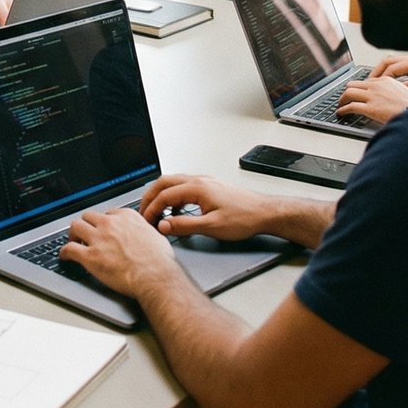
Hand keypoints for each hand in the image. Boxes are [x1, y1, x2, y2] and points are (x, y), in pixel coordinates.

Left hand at [59, 205, 180, 299]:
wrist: (154, 275)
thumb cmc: (159, 260)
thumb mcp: (155, 235)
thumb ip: (143, 231)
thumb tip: (143, 235)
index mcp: (126, 217)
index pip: (108, 213)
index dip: (104, 222)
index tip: (103, 228)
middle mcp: (110, 224)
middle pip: (89, 216)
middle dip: (87, 225)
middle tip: (86, 234)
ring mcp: (98, 239)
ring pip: (75, 226)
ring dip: (73, 234)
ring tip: (74, 241)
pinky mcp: (90, 256)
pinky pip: (69, 249)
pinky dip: (64, 252)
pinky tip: (65, 256)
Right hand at [135, 174, 283, 241]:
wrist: (264, 212)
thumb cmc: (243, 218)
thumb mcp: (211, 227)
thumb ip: (184, 225)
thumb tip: (163, 225)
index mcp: (196, 188)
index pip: (164, 195)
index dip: (151, 209)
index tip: (146, 222)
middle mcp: (199, 181)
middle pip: (164, 183)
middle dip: (150, 197)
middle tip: (143, 212)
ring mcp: (204, 182)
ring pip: (173, 183)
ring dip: (161, 196)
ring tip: (156, 212)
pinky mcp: (209, 188)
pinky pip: (183, 188)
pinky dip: (173, 197)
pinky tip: (176, 211)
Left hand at [338, 76, 407, 124]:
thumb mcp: (404, 93)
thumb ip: (392, 93)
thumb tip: (386, 100)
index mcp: (386, 80)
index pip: (366, 81)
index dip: (359, 88)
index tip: (356, 93)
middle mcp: (377, 85)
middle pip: (353, 84)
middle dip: (347, 91)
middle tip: (344, 98)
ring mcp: (372, 96)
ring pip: (349, 93)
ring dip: (342, 100)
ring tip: (340, 105)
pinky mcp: (370, 108)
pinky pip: (351, 106)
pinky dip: (343, 110)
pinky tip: (341, 113)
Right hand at [370, 50, 407, 93]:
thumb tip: (398, 87)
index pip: (393, 67)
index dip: (383, 77)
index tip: (376, 86)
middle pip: (388, 61)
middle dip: (377, 71)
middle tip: (368, 82)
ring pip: (390, 62)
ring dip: (381, 70)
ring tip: (374, 81)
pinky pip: (396, 66)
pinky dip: (387, 71)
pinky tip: (385, 80)